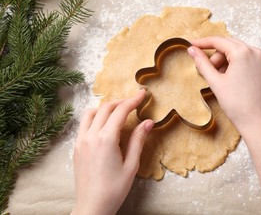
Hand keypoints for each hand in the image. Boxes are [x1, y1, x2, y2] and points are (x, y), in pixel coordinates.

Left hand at [71, 89, 153, 214]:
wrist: (92, 207)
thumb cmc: (114, 189)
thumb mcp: (131, 165)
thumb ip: (138, 140)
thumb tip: (148, 122)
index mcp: (106, 140)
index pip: (120, 111)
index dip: (132, 100)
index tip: (142, 94)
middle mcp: (90, 136)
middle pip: (105, 108)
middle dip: (121, 101)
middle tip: (134, 101)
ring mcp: (81, 141)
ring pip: (91, 113)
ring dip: (105, 107)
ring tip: (119, 110)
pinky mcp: (76, 148)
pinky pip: (84, 124)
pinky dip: (95, 117)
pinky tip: (104, 123)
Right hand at [188, 37, 260, 134]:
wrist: (258, 122)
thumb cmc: (238, 105)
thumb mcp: (216, 82)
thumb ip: (202, 63)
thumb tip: (192, 50)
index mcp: (243, 53)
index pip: (218, 41)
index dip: (202, 43)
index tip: (192, 45)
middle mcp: (256, 52)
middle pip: (228, 45)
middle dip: (215, 56)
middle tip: (207, 69)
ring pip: (238, 52)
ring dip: (226, 61)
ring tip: (221, 79)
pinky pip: (248, 59)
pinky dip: (237, 64)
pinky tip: (232, 79)